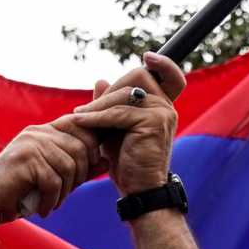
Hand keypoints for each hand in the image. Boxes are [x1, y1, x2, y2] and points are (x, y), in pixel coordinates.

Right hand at [0, 119, 104, 225]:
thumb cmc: (20, 193)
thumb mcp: (54, 177)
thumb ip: (78, 166)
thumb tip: (108, 160)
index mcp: (44, 131)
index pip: (80, 125)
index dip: (94, 145)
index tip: (95, 166)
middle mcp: (37, 132)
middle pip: (80, 148)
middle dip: (80, 176)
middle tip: (66, 193)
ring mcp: (29, 144)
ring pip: (69, 165)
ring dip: (66, 191)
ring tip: (54, 202)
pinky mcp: (24, 161)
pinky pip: (54, 181)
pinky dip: (53, 200)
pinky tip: (45, 209)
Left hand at [69, 54, 186, 197]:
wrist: (139, 191)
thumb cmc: (128, 163)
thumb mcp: (115, 129)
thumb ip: (110, 105)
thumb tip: (101, 80)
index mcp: (162, 107)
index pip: (170, 75)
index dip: (162, 63)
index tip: (147, 57)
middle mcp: (166, 107)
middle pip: (138, 76)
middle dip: (110, 91)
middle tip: (88, 109)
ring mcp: (162, 113)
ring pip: (123, 95)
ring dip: (97, 106)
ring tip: (78, 117)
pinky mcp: (153, 123)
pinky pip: (117, 113)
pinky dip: (95, 117)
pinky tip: (80, 121)